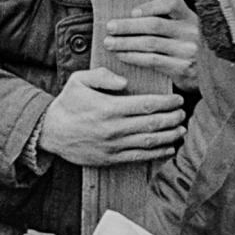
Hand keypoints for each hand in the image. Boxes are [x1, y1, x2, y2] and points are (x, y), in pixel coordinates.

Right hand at [39, 67, 185, 167]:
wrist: (51, 132)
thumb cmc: (68, 103)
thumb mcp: (79, 80)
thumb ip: (102, 76)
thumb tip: (125, 81)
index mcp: (109, 108)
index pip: (147, 105)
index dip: (166, 102)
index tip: (177, 99)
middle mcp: (114, 128)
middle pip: (153, 123)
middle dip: (173, 118)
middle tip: (183, 112)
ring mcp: (114, 146)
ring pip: (150, 142)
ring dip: (169, 136)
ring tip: (181, 130)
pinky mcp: (111, 159)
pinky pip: (140, 157)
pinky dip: (157, 154)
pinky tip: (169, 148)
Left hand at [103, 0, 199, 92]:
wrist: (215, 75)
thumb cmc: (190, 48)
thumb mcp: (187, 30)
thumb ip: (169, 21)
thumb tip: (131, 16)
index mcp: (192, 18)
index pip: (172, 3)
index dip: (150, 6)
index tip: (132, 12)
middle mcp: (192, 32)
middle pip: (154, 25)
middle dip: (127, 26)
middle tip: (110, 27)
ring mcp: (188, 51)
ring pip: (149, 44)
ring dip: (125, 43)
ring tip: (110, 43)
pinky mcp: (183, 69)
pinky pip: (152, 61)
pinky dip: (133, 57)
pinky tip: (122, 55)